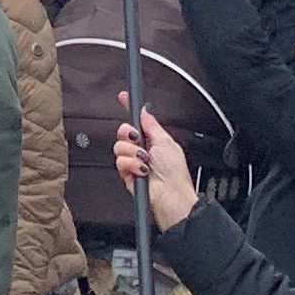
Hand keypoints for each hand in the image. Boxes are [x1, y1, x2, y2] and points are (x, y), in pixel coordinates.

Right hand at [112, 104, 199, 231]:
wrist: (171, 197)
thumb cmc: (175, 173)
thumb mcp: (166, 142)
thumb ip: (152, 125)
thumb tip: (144, 110)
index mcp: (153, 140)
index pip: (137, 120)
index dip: (130, 107)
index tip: (124, 97)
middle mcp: (141, 149)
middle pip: (123, 131)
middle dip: (129, 133)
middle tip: (137, 140)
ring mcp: (133, 162)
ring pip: (119, 146)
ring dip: (132, 152)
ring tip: (144, 161)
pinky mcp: (127, 174)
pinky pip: (119, 162)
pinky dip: (130, 165)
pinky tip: (140, 170)